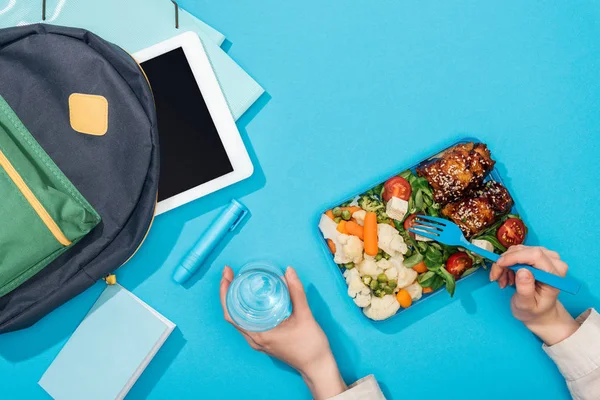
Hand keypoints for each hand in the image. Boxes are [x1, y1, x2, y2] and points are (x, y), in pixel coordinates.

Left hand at [220, 266, 346, 399]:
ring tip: (237, 282)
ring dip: (234, 301)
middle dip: (227, 292)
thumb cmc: (311, 345)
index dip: (225, 292)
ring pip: (238, 319)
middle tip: (230, 273)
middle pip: (231, 315)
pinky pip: (247, 323)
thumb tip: (288, 271)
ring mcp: (258, 342)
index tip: (227, 273)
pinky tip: (250, 299)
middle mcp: (254, 339)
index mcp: (259, 334)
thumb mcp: (305, 316)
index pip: (231, 313)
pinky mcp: (264, 341)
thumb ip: (296, 292)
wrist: (317, 367)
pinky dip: (244, 309)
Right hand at [490, 245, 579, 345]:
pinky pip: (516, 252)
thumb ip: (525, 289)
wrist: (540, 311)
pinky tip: (507, 276)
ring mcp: (546, 256)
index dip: (515, 257)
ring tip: (503, 280)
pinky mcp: (537, 254)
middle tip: (496, 278)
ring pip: (517, 250)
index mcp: (555, 274)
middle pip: (524, 251)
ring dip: (505, 264)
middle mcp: (554, 261)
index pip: (535, 255)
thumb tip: (523, 271)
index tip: (499, 265)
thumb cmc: (534, 310)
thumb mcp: (527, 305)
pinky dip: (507, 263)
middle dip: (506, 262)